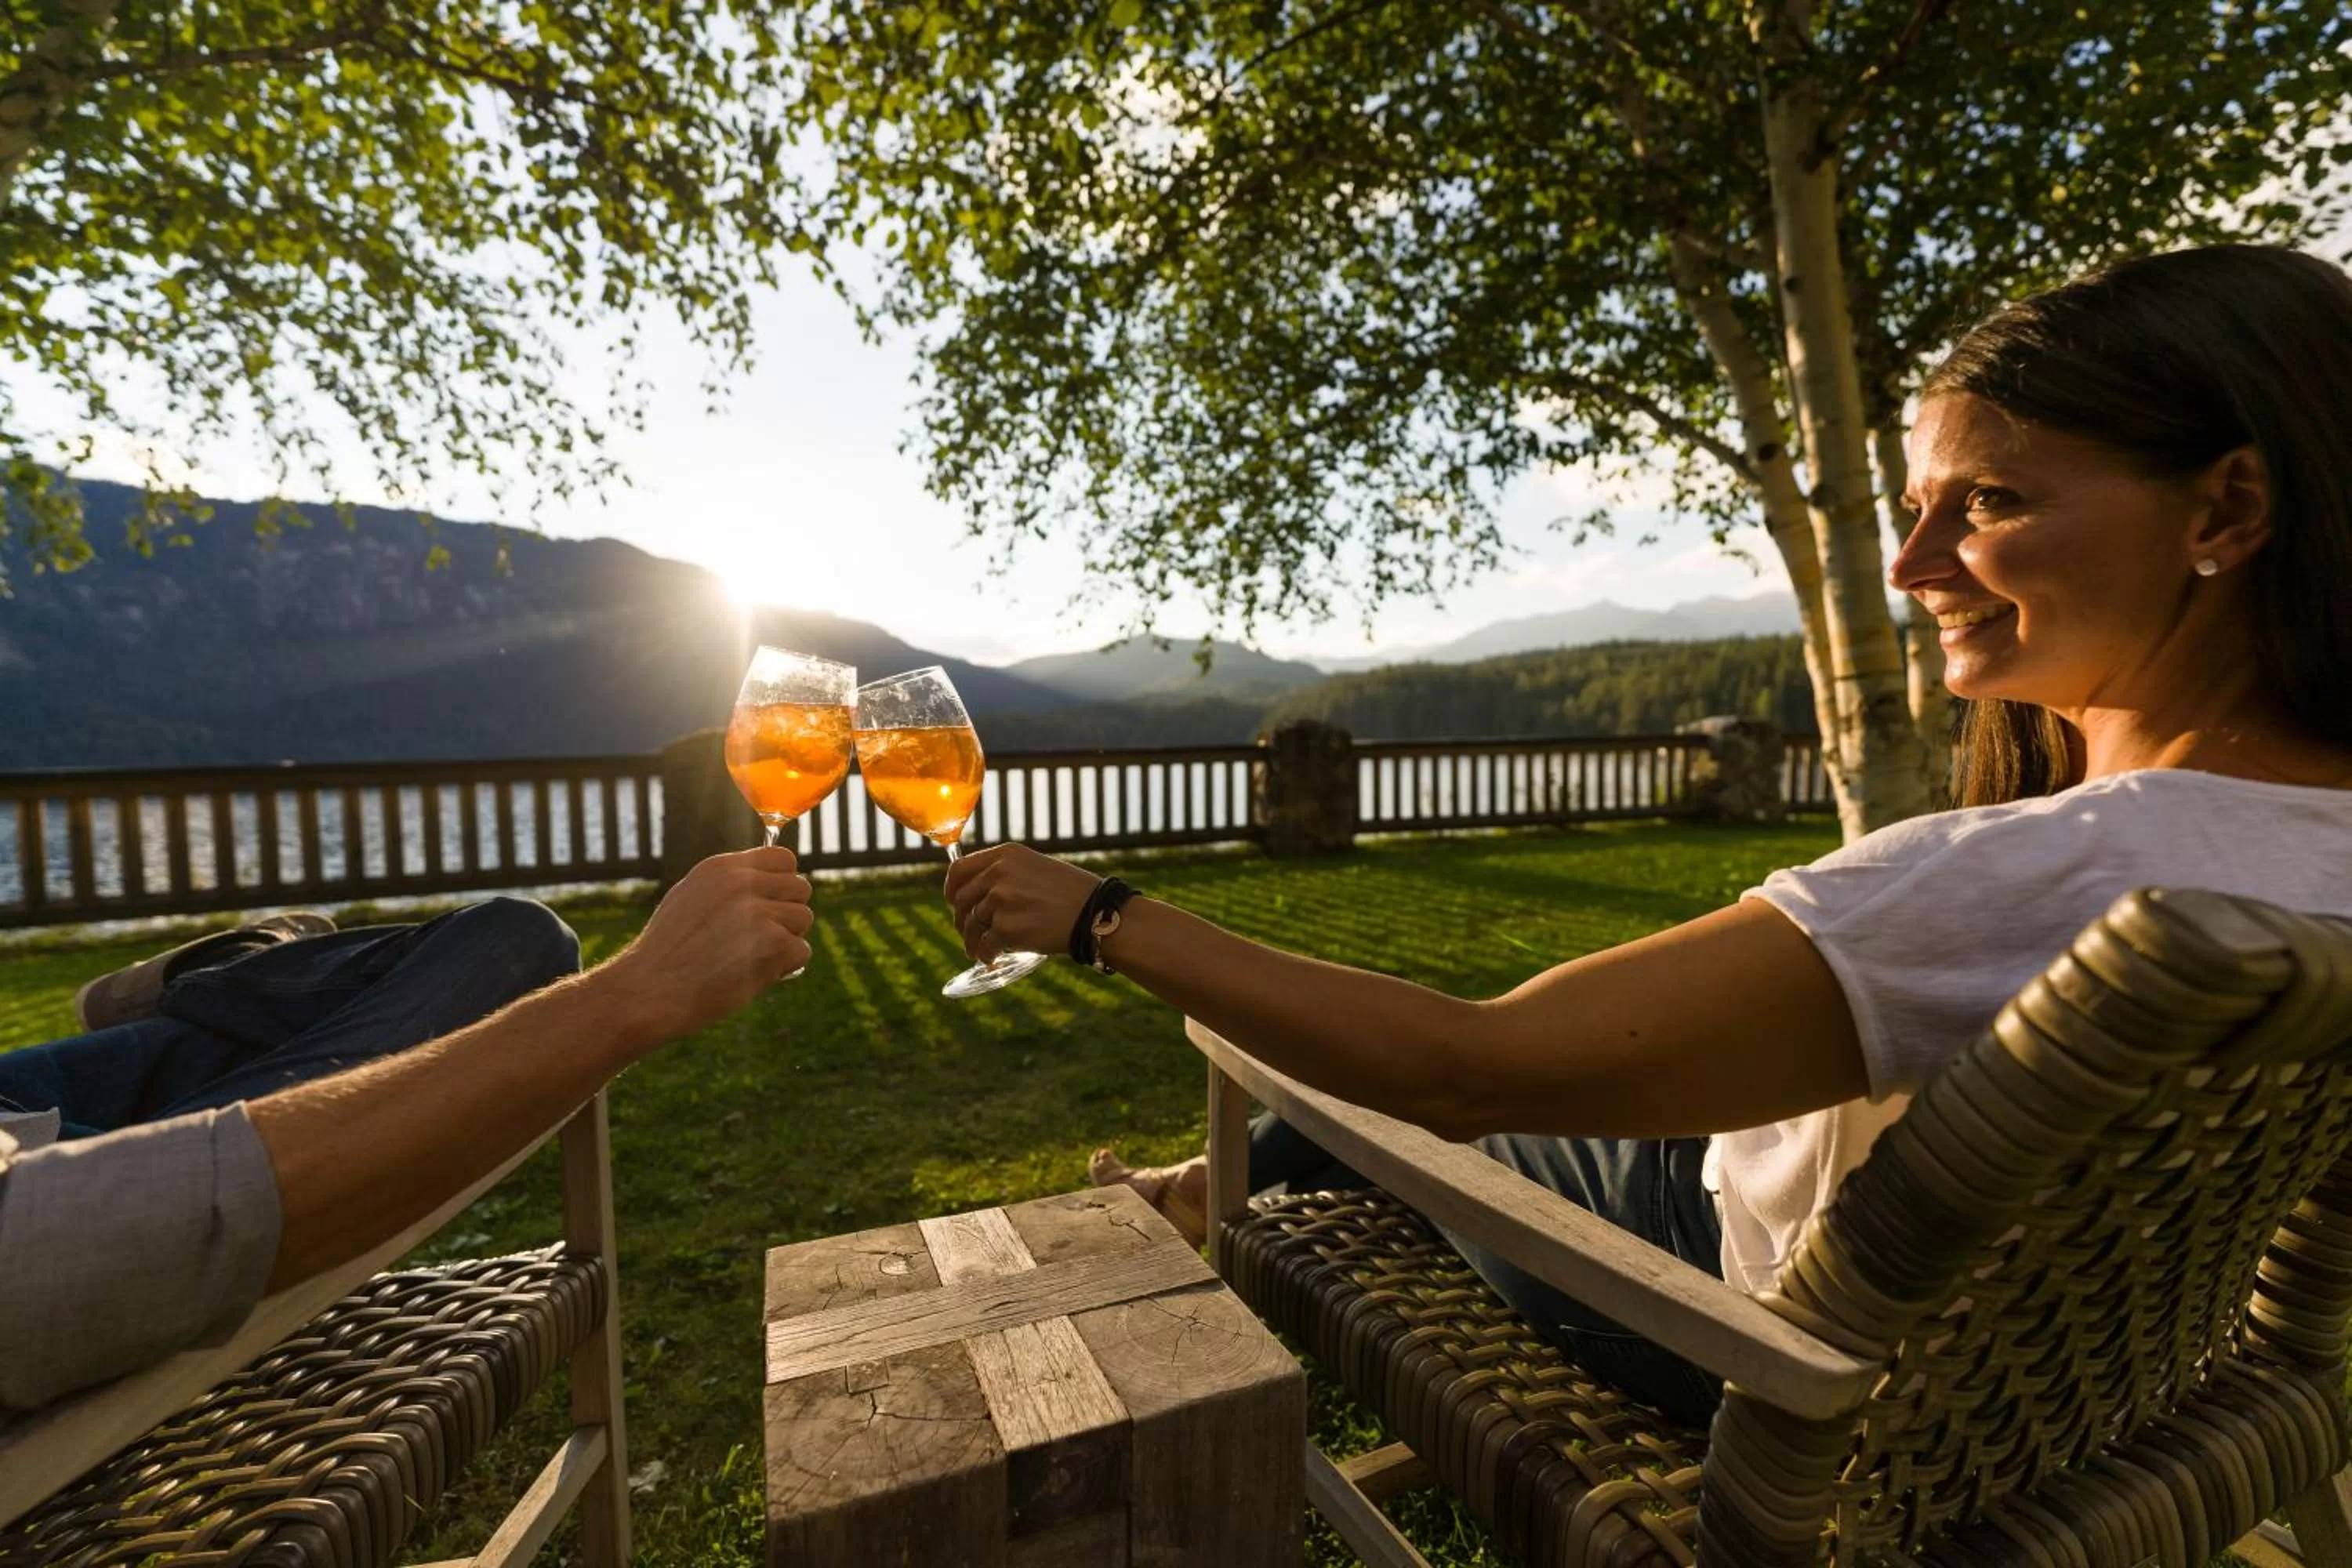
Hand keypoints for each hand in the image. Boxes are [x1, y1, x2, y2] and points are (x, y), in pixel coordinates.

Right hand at [594, 847, 813, 1048]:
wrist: (647, 990)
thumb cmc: (667, 953)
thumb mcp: (691, 899)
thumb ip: (730, 888)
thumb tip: (771, 889)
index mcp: (722, 868)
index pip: (783, 858)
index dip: (784, 884)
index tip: (773, 905)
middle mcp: (742, 882)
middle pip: (801, 888)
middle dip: (788, 914)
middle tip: (762, 939)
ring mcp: (758, 911)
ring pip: (803, 919)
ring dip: (787, 942)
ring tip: (750, 958)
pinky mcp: (772, 942)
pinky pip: (801, 952)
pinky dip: (784, 968)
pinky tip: (752, 975)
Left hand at [942, 843, 1100, 962]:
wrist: (1096, 914)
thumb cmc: (1072, 893)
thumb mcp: (1035, 868)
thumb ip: (1005, 874)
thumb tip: (978, 893)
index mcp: (1005, 855)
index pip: (959, 869)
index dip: (951, 888)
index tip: (953, 902)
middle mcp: (999, 873)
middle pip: (961, 900)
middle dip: (961, 920)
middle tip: (968, 932)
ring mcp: (1001, 900)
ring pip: (970, 925)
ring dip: (971, 941)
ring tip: (978, 951)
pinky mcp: (1006, 927)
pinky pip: (984, 945)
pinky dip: (985, 955)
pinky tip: (991, 959)